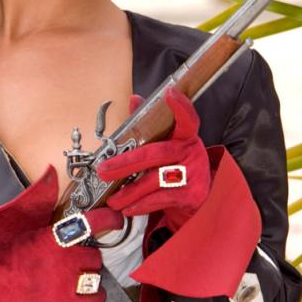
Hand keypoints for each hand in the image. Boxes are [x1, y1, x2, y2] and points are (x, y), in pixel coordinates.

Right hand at [0, 167, 121, 301]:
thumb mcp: (16, 222)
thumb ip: (37, 199)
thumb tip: (50, 173)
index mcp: (54, 236)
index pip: (92, 223)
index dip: (109, 219)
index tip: (115, 219)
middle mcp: (65, 260)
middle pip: (94, 254)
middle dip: (85, 253)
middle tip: (71, 256)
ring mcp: (67, 285)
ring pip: (95, 275)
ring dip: (87, 274)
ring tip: (71, 275)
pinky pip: (95, 300)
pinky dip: (91, 296)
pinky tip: (80, 292)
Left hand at [96, 87, 210, 228]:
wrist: (197, 199)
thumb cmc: (174, 167)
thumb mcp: (165, 145)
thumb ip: (148, 125)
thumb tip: (134, 98)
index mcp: (184, 136)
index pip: (187, 119)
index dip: (180, 107)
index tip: (169, 93)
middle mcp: (192, 152)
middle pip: (156, 153)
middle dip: (126, 162)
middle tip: (103, 171)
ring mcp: (194, 173)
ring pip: (155, 179)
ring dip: (130, 190)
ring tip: (112, 198)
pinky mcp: (192, 194)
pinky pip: (161, 198)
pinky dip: (141, 204)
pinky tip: (128, 208)